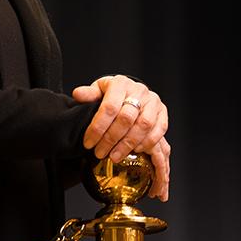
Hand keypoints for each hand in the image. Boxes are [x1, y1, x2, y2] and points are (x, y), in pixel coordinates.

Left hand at [73, 74, 169, 200]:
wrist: (131, 92)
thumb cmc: (112, 94)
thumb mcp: (98, 91)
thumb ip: (88, 94)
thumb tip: (77, 94)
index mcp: (120, 83)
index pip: (109, 107)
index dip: (97, 127)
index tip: (88, 143)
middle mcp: (139, 90)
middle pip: (126, 118)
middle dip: (111, 139)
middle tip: (99, 153)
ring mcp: (153, 101)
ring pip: (144, 125)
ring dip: (128, 144)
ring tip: (114, 157)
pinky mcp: (163, 112)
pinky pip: (159, 129)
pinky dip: (147, 143)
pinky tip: (136, 152)